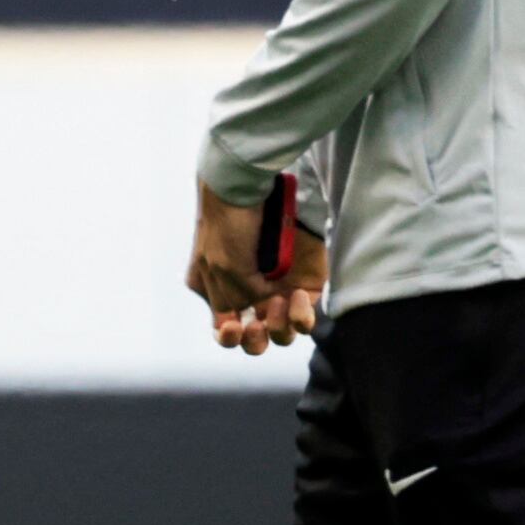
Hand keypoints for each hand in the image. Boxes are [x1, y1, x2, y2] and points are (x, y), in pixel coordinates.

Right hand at [187, 183, 324, 355]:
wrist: (250, 187)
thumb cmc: (228, 226)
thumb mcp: (222, 268)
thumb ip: (237, 299)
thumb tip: (260, 312)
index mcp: (219, 290)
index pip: (225, 329)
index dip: (229, 336)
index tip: (233, 324)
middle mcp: (248, 292)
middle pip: (254, 336)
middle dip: (255, 338)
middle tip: (256, 323)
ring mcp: (277, 287)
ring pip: (281, 331)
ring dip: (278, 326)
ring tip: (278, 302)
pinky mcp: (306, 282)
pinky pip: (306, 316)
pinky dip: (301, 315)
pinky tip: (296, 297)